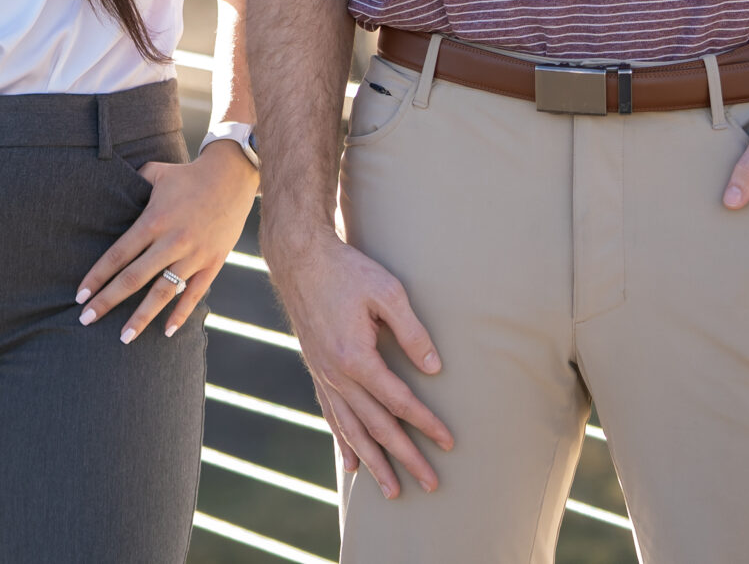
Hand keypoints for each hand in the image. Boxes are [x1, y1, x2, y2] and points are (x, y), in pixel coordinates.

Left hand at [74, 142, 258, 342]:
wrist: (232, 177)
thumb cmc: (187, 175)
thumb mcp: (155, 173)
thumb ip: (131, 185)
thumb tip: (110, 192)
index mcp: (154, 220)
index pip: (118, 255)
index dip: (97, 277)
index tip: (80, 296)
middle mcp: (172, 241)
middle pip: (134, 278)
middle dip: (107, 301)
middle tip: (86, 320)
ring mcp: (194, 254)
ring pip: (163, 293)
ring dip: (142, 317)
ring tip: (124, 337)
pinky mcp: (213, 262)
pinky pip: (195, 293)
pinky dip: (181, 314)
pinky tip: (167, 332)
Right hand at [264, 227, 452, 497]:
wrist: (300, 259)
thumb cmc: (347, 270)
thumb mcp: (388, 291)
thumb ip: (412, 332)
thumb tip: (434, 369)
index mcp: (356, 357)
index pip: (398, 401)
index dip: (425, 423)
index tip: (448, 442)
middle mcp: (337, 375)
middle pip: (376, 427)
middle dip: (404, 458)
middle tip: (430, 484)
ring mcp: (323, 376)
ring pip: (351, 430)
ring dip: (373, 463)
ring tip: (392, 491)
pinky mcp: (316, 371)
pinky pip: (331, 416)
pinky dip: (343, 443)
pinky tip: (351, 465)